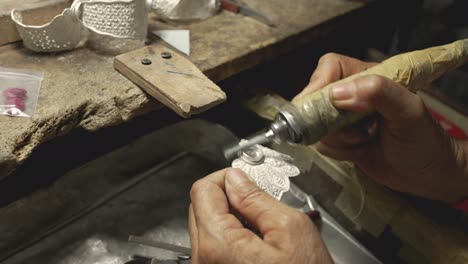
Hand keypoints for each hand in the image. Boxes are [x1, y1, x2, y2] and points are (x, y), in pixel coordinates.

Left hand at [189, 168, 332, 263]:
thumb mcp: (290, 229)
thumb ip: (256, 198)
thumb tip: (236, 178)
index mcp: (218, 244)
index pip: (202, 190)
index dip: (226, 177)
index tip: (246, 180)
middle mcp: (204, 260)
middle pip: (199, 206)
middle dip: (227, 195)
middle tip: (257, 199)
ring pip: (206, 225)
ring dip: (230, 216)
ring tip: (261, 223)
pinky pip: (213, 245)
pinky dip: (231, 234)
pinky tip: (256, 240)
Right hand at [296, 53, 467, 202]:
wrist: (427, 173)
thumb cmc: (424, 139)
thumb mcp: (408, 111)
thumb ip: (379, 92)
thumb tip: (337, 93)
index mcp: (368, 76)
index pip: (331, 67)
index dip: (318, 83)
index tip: (312, 105)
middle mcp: (352, 94)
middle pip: (317, 98)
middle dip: (331, 121)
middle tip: (356, 133)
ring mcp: (344, 118)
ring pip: (317, 125)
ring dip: (339, 140)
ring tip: (365, 142)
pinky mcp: (340, 139)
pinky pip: (323, 144)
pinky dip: (340, 153)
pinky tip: (362, 152)